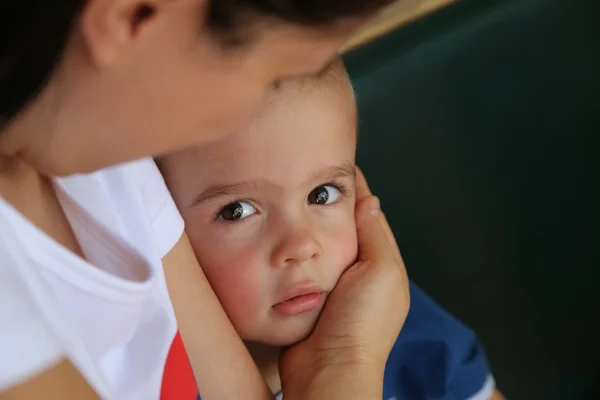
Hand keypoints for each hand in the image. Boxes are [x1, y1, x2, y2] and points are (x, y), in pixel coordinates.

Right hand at [279, 167, 409, 398]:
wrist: (329, 369)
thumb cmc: (360, 325)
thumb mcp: (379, 272)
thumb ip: (375, 236)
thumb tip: (371, 202)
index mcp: (382, 266)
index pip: (370, 219)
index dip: (357, 193)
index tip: (342, 170)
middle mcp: (359, 277)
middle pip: (346, 231)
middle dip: (333, 207)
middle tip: (313, 181)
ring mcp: (333, 289)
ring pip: (321, 248)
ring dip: (312, 228)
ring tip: (296, 202)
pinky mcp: (308, 300)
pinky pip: (303, 268)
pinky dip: (297, 254)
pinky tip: (284, 242)